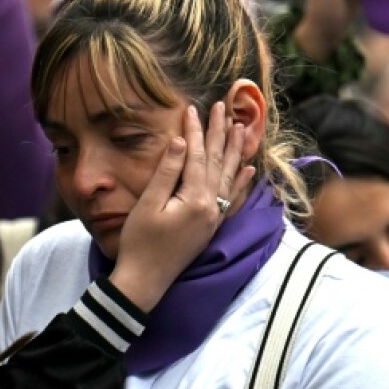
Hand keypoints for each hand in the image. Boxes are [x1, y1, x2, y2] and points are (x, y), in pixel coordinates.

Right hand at [110, 102, 254, 312]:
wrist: (145, 282)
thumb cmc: (139, 243)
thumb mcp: (148, 204)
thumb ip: (167, 172)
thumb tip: (179, 141)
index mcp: (195, 199)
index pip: (197, 155)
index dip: (195, 130)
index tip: (193, 108)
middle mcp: (211, 207)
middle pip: (217, 161)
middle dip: (219, 132)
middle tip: (223, 106)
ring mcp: (213, 218)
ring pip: (228, 176)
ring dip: (234, 151)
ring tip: (240, 128)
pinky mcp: (211, 227)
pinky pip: (231, 198)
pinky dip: (240, 182)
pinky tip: (248, 169)